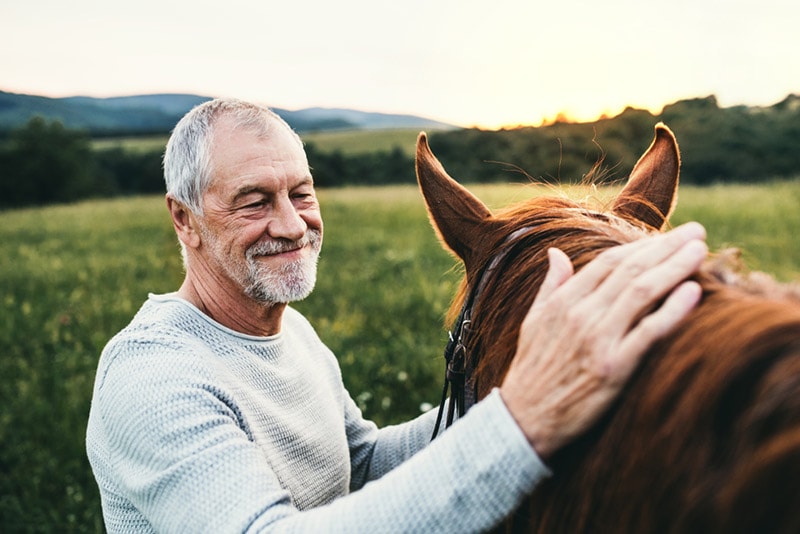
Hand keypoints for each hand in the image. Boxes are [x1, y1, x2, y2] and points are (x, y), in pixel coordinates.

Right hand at [499, 222, 707, 457]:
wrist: (525, 418)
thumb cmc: (532, 370)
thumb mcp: (533, 320)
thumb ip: (551, 285)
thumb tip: (556, 252)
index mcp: (564, 302)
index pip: (609, 263)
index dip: (641, 245)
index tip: (668, 236)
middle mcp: (582, 315)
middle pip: (631, 270)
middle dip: (667, 247)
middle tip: (697, 231)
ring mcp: (598, 340)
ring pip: (643, 293)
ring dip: (675, 268)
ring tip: (701, 251)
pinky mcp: (613, 368)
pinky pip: (649, 332)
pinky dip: (672, 310)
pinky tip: (693, 292)